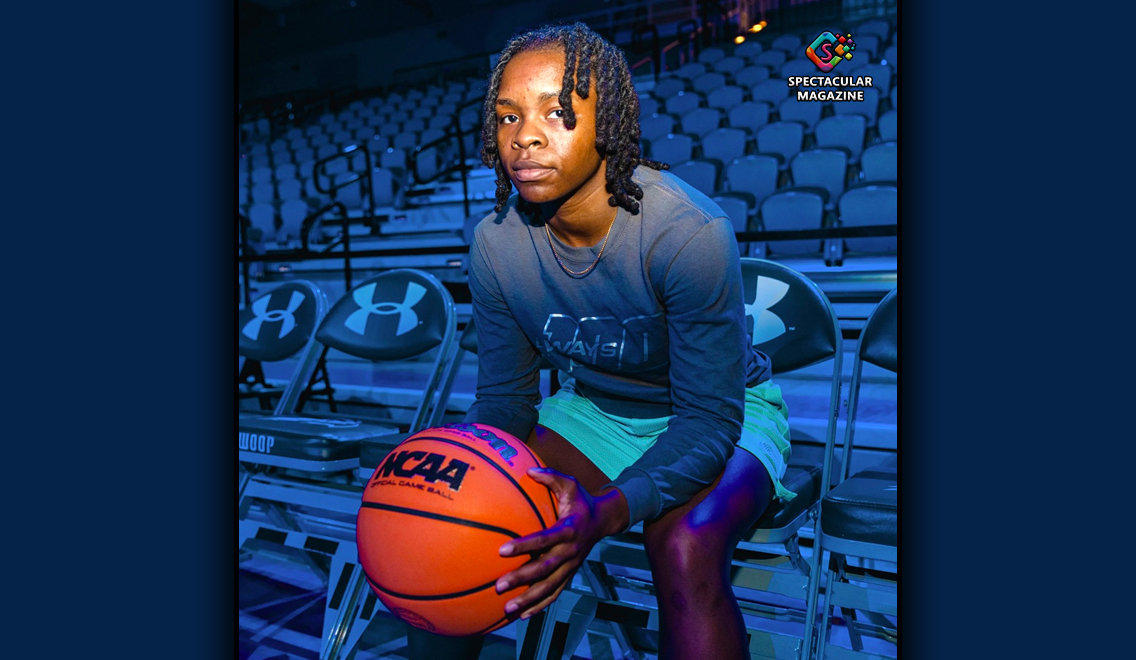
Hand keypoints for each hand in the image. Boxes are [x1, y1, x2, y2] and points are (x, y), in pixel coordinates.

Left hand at [495, 467, 628, 618]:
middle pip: (545, 569)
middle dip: (523, 578)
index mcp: (569, 529)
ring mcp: (571, 566)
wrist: (604, 521)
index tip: (503, 550)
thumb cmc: (581, 501)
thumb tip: (529, 470)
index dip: (525, 545)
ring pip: (550, 587)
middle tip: (500, 585)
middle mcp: (571, 551)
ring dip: (529, 599)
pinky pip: (555, 593)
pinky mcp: (570, 575)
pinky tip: (523, 615)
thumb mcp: (570, 484)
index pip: (544, 539)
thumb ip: (551, 476)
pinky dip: (540, 605)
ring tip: (508, 607)